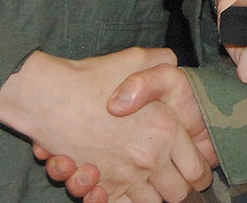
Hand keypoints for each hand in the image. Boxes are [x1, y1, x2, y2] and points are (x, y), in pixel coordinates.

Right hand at [0, 49, 209, 202]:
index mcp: (167, 131)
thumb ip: (163, 62)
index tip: (195, 173)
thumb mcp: (137, 58)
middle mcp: (149, 159)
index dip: (199, 173)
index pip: (197, 169)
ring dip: (148, 196)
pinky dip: (121, 200)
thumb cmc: (92, 77)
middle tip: (169, 179)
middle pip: (177, 194)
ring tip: (144, 182)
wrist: (47, 97)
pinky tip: (116, 187)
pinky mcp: (100, 187)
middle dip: (176, 188)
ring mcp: (124, 177)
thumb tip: (174, 64)